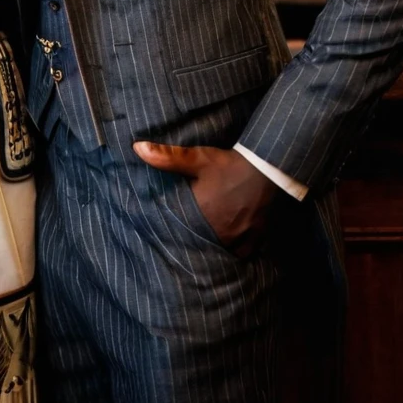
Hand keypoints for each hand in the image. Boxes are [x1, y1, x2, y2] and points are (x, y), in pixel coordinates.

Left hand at [133, 141, 277, 256]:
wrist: (265, 167)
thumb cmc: (228, 164)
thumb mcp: (196, 158)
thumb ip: (166, 156)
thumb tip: (136, 148)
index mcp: (202, 216)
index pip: (181, 233)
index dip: (173, 235)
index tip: (167, 236)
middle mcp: (220, 232)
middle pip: (201, 244)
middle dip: (193, 243)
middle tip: (185, 242)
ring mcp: (239, 237)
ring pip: (221, 251)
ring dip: (213, 248)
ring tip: (205, 245)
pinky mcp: (255, 237)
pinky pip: (242, 253)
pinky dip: (235, 251)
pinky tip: (229, 246)